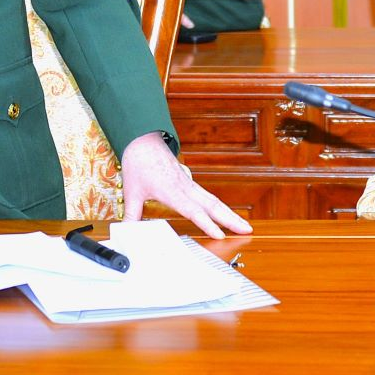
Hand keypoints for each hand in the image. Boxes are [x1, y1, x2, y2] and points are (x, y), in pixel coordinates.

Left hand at [117, 132, 251, 238]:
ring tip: (245, 225)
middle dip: (230, 219)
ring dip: (229, 213)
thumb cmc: (138, 162)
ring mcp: (188, 183)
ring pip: (213, 200)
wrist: (142, 138)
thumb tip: (127, 231)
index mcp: (172, 191)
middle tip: (248, 230)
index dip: (207, 224)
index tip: (220, 235)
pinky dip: (219, 205)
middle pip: (212, 205)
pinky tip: (225, 213)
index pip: (193, 211)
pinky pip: (207, 195)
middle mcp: (185, 187)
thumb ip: (131, 214)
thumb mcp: (131, 191)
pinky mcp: (188, 180)